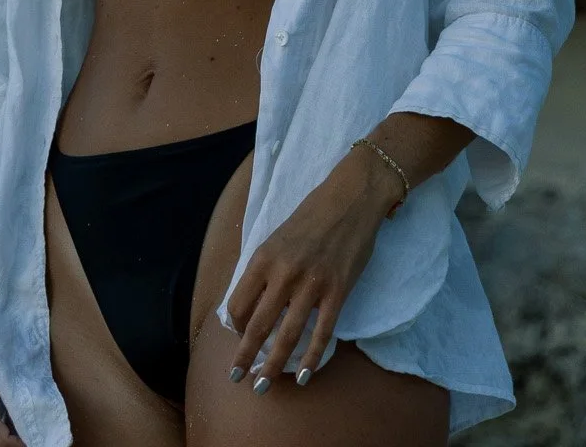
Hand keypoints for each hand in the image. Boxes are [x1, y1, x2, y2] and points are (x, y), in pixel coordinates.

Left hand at [224, 145, 393, 393]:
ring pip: (287, 334)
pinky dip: (311, 357)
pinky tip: (302, 376)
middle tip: (237, 379)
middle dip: (245, 356)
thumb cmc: (310, 216)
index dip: (235, 326)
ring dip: (273, 364)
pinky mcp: (338, 291)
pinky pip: (321, 332)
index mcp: (263, 257)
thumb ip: (264, 268)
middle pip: (258, 325)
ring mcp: (312, 284)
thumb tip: (251, 302)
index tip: (238, 337)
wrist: (350, 198)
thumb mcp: (277, 237)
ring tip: (263, 385)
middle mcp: (283, 272)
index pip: (239, 302)